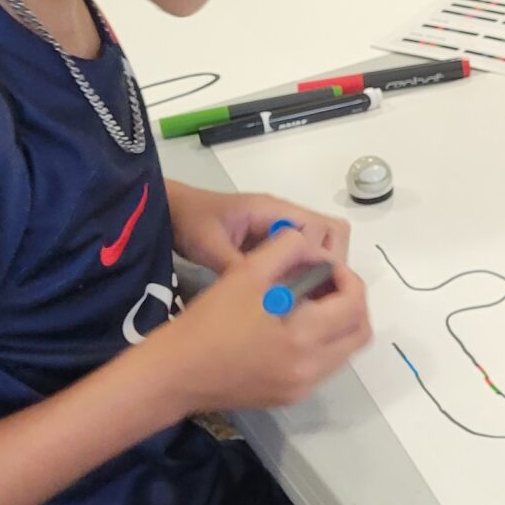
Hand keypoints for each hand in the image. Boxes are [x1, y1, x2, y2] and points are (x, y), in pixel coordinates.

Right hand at [141, 225, 370, 416]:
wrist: (174, 374)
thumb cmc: (209, 321)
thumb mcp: (247, 272)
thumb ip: (288, 249)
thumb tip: (316, 250)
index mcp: (303, 339)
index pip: (354, 306)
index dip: (347, 279)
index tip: (324, 267)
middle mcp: (311, 370)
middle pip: (359, 333)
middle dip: (351, 302)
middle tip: (325, 284)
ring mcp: (301, 388)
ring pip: (344, 351)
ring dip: (338, 323)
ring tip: (309, 302)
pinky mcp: (289, 397)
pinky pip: (324, 366)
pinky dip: (321, 343)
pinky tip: (292, 327)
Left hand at [167, 180, 350, 275]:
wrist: (172, 211)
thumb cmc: (191, 221)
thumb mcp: (209, 245)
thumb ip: (235, 265)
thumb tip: (260, 292)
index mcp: (272, 210)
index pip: (319, 228)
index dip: (319, 256)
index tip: (306, 283)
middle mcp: (284, 215)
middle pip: (332, 232)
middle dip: (329, 262)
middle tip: (311, 292)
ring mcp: (280, 227)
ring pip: (321, 243)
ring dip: (318, 267)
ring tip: (301, 294)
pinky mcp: (273, 239)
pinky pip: (302, 252)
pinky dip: (304, 270)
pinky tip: (287, 292)